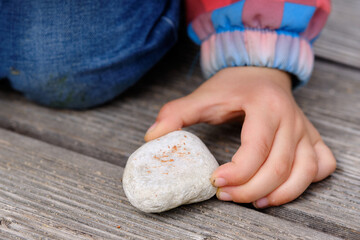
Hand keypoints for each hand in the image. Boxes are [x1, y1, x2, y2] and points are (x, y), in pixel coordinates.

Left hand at [145, 67, 335, 207]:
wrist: (260, 71)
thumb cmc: (233, 86)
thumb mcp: (204, 96)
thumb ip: (176, 114)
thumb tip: (152, 138)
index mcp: (264, 106)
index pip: (257, 148)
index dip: (238, 172)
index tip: (214, 182)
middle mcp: (291, 119)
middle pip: (280, 167)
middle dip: (251, 190)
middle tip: (225, 195)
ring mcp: (305, 129)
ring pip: (305, 172)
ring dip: (280, 194)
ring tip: (254, 202)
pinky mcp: (312, 137)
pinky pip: (321, 166)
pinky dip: (306, 182)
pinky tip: (283, 186)